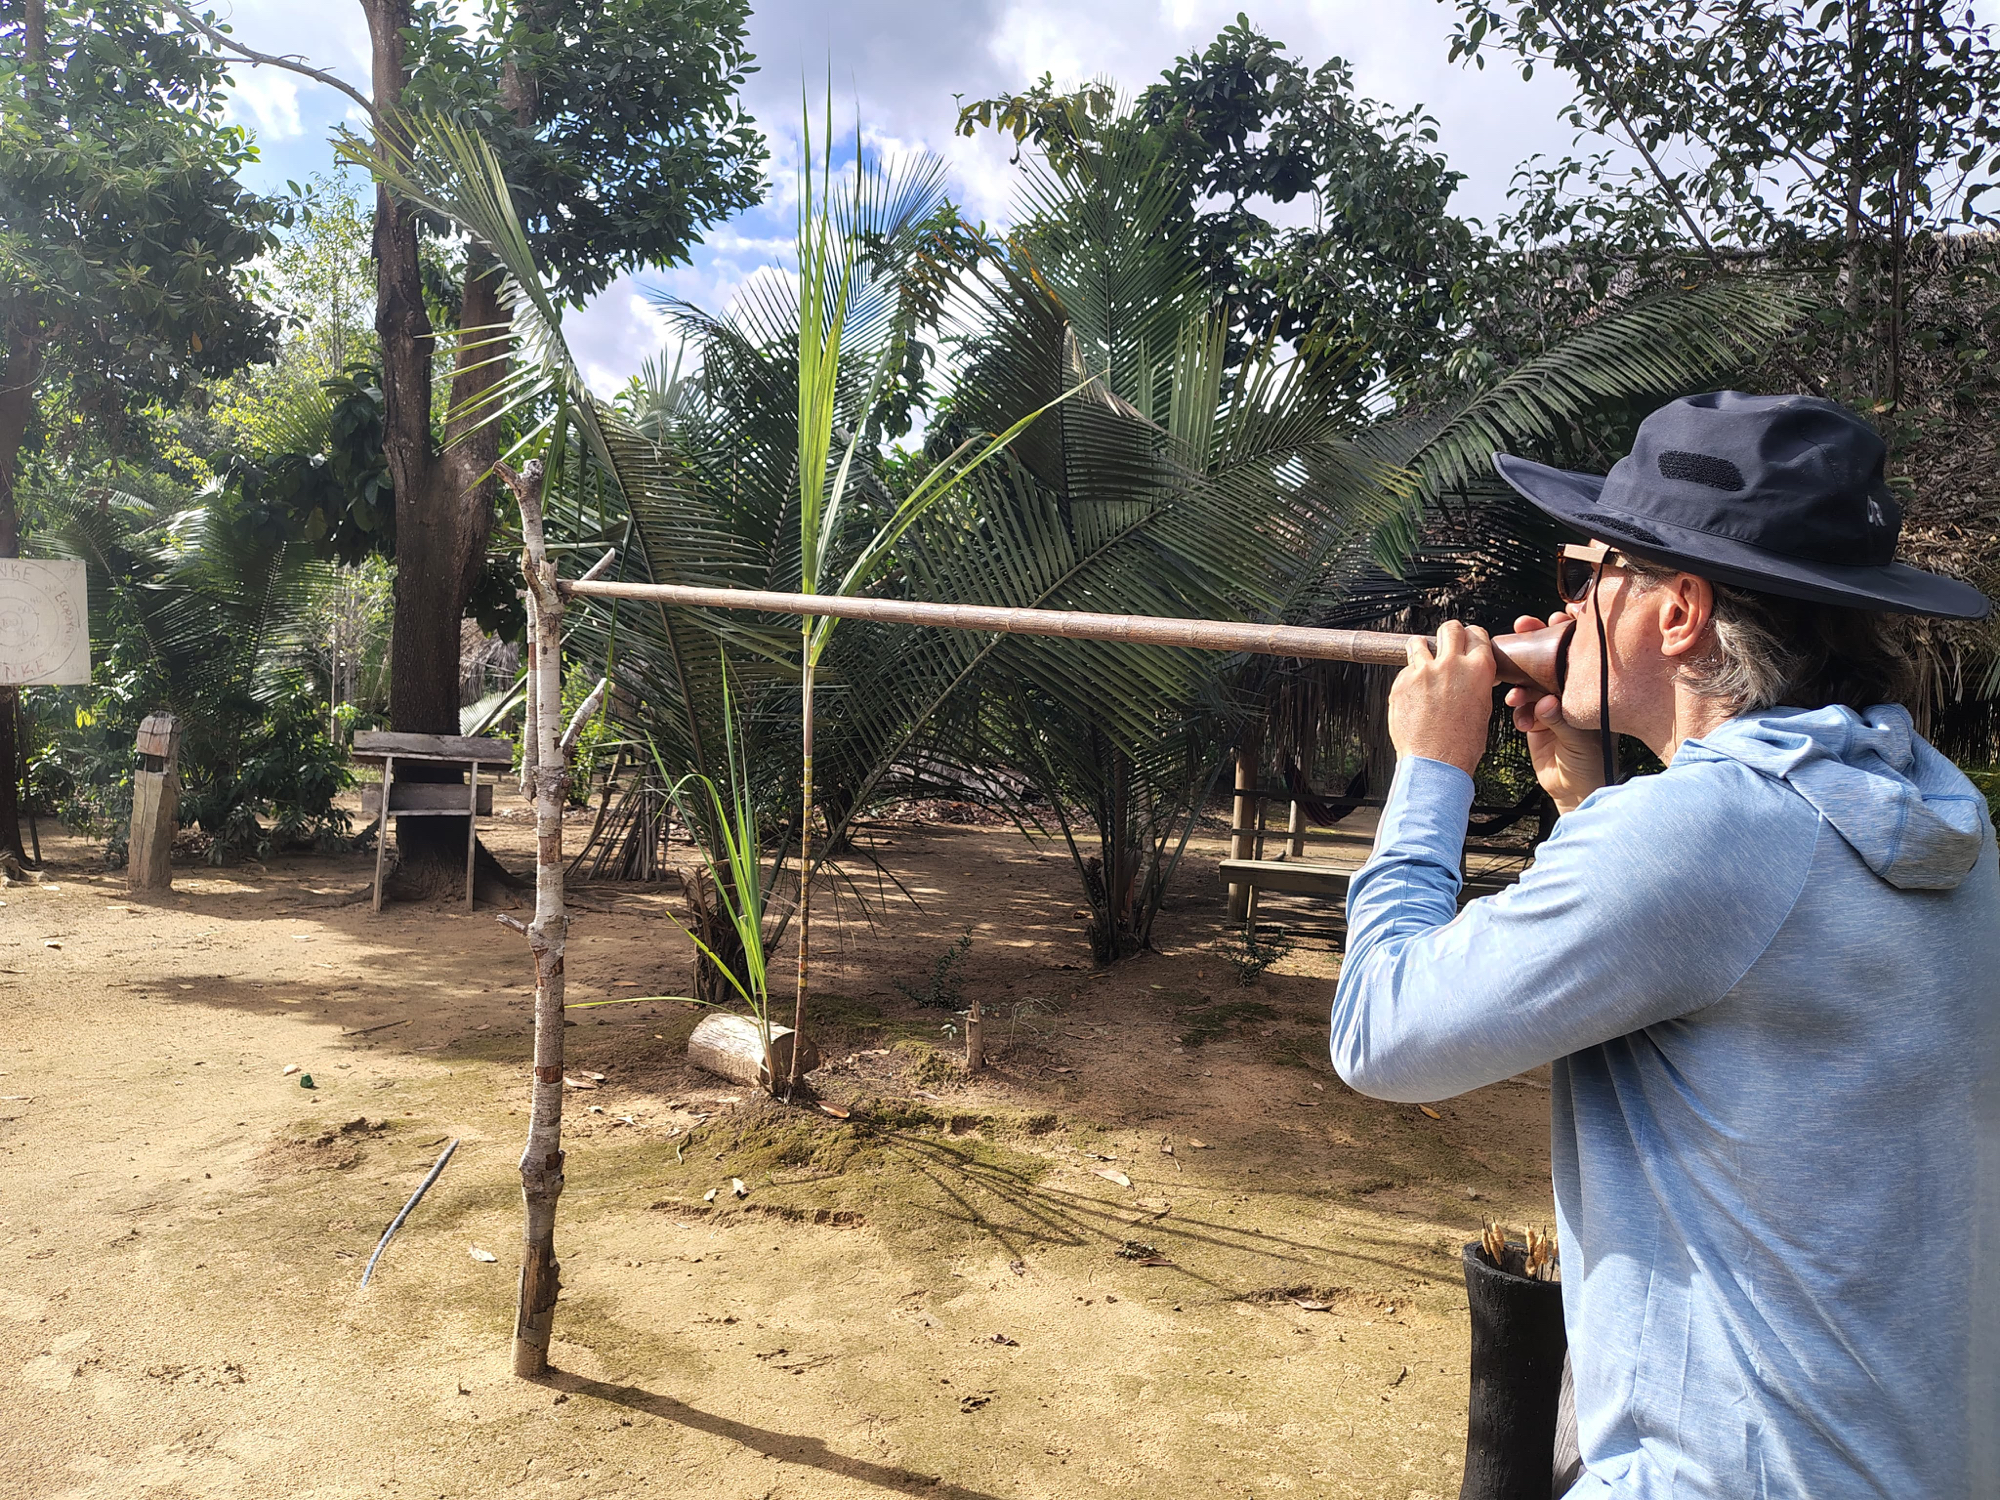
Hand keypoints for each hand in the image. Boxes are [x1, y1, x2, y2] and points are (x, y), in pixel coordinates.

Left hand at [1388, 620, 1497, 775]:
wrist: (1436, 762)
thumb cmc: (1461, 743)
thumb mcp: (1482, 706)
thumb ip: (1475, 681)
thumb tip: (1470, 671)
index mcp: (1478, 669)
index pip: (1476, 633)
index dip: (1471, 637)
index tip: (1466, 641)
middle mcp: (1451, 664)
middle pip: (1450, 629)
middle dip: (1448, 634)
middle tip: (1445, 645)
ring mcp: (1423, 672)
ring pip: (1419, 643)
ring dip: (1421, 650)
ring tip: (1424, 668)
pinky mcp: (1401, 682)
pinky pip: (1405, 671)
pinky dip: (1409, 679)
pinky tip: (1414, 698)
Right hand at [1502, 611, 1601, 814]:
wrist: (1575, 791)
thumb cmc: (1591, 764)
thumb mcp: (1579, 741)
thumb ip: (1560, 720)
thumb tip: (1544, 702)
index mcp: (1588, 691)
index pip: (1578, 654)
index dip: (1567, 633)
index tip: (1558, 616)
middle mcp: (1570, 693)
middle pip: (1550, 659)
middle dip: (1534, 643)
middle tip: (1522, 627)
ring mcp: (1551, 706)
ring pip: (1531, 681)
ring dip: (1520, 683)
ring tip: (1515, 693)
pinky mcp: (1536, 720)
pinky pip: (1521, 706)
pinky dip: (1518, 709)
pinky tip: (1521, 718)